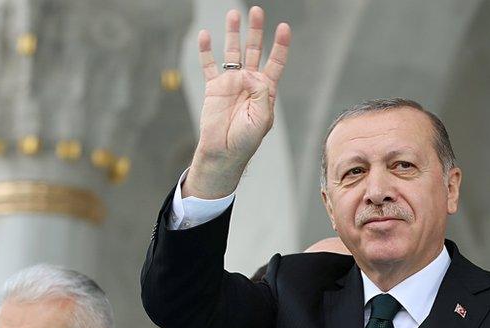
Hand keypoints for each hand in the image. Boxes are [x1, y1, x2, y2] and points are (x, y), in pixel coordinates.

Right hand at [185, 6, 290, 198]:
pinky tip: (206, 36)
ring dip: (233, 34)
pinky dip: (206, 50)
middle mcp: (249, 82)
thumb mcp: (262, 118)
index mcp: (265, 90)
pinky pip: (209, 65)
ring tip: (233, 14)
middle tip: (257, 11)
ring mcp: (231, 82)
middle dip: (256, 31)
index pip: (275, 62)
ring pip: (232, 52)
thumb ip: (261, 94)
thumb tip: (251, 74)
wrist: (223, 151)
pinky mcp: (214, 87)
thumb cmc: (246, 140)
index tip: (284, 28)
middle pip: (254, 50)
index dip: (280, 45)